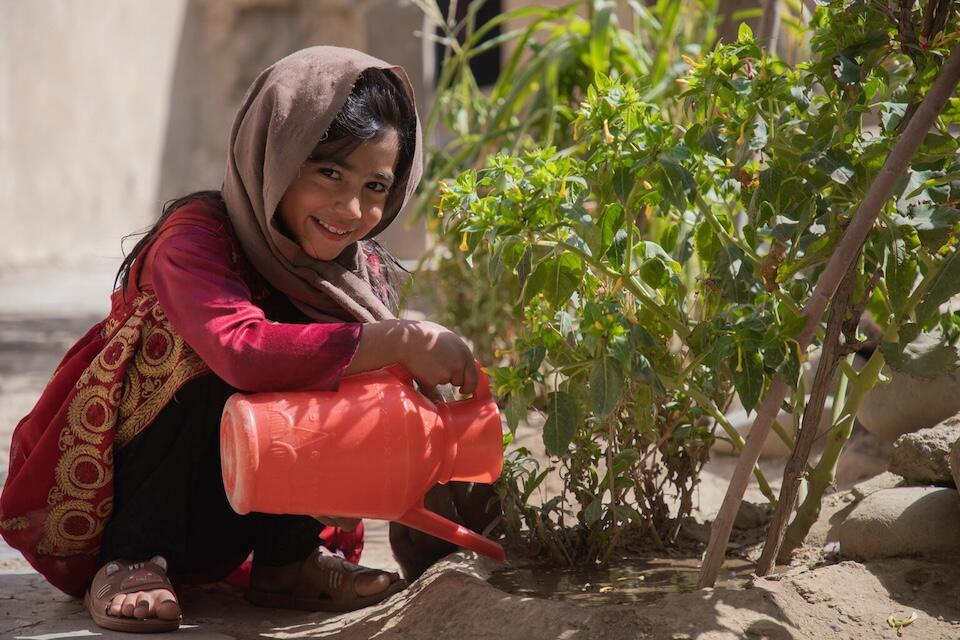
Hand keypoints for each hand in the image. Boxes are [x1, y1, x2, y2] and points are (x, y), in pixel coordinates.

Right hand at [346, 319, 478, 394]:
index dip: (470, 385)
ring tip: (426, 362)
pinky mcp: (433, 382)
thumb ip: (457, 352)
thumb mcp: (447, 338)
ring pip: (444, 383)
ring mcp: (446, 374)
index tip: (464, 390)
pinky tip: (420, 369)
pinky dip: (426, 382)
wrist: (406, 338)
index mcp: (465, 353)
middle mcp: (458, 364)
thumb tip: (462, 365)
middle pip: (459, 382)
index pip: (474, 376)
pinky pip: (432, 388)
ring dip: (437, 378)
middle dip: (452, 380)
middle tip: (438, 369)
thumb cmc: (424, 334)